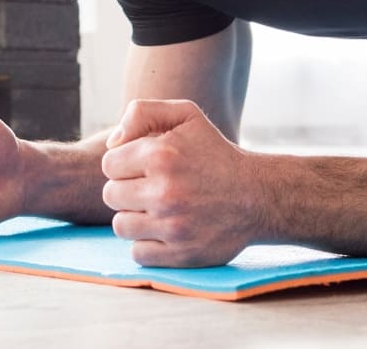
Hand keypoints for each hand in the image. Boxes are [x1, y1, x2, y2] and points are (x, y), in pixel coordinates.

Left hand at [100, 99, 264, 266]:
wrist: (257, 196)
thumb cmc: (215, 153)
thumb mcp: (186, 115)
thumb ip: (141, 113)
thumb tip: (112, 143)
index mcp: (160, 155)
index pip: (109, 164)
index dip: (125, 164)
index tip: (144, 168)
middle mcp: (164, 192)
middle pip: (111, 195)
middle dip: (128, 190)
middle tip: (151, 189)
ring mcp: (172, 226)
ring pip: (121, 226)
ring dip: (135, 218)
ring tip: (157, 210)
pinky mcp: (180, 254)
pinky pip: (138, 253)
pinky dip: (148, 245)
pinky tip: (165, 231)